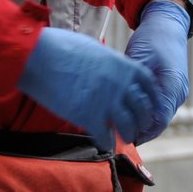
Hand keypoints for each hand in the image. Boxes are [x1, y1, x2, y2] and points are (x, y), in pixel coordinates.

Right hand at [17, 27, 159, 149]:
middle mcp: (121, 84)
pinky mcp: (89, 116)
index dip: (152, 99)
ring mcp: (107, 101)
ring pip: (128, 126)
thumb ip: (109, 64)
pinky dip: (106, 142)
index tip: (149, 107)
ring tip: (124, 138)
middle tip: (137, 127)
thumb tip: (112, 72)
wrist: (40, 56)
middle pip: (142, 109)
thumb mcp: (96, 50)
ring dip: (127, 134)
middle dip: (141, 120)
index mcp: (124, 66)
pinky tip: (104, 143)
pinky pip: (106, 137)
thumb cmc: (63, 48)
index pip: (149, 86)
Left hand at [124, 0, 191, 143]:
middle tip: (116, 135)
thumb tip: (116, 106)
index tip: (121, 136)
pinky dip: (146, 113)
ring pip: (159, 117)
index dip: (141, 132)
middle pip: (159, 122)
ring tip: (120, 125)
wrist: (167, 25)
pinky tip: (129, 112)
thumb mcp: (138, 59)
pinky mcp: (173, 89)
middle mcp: (178, 92)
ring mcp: (178, 91)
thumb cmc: (152, 39)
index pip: (159, 121)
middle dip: (139, 130)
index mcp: (173, 85)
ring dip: (142, 122)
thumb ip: (131, 84)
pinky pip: (160, 107)